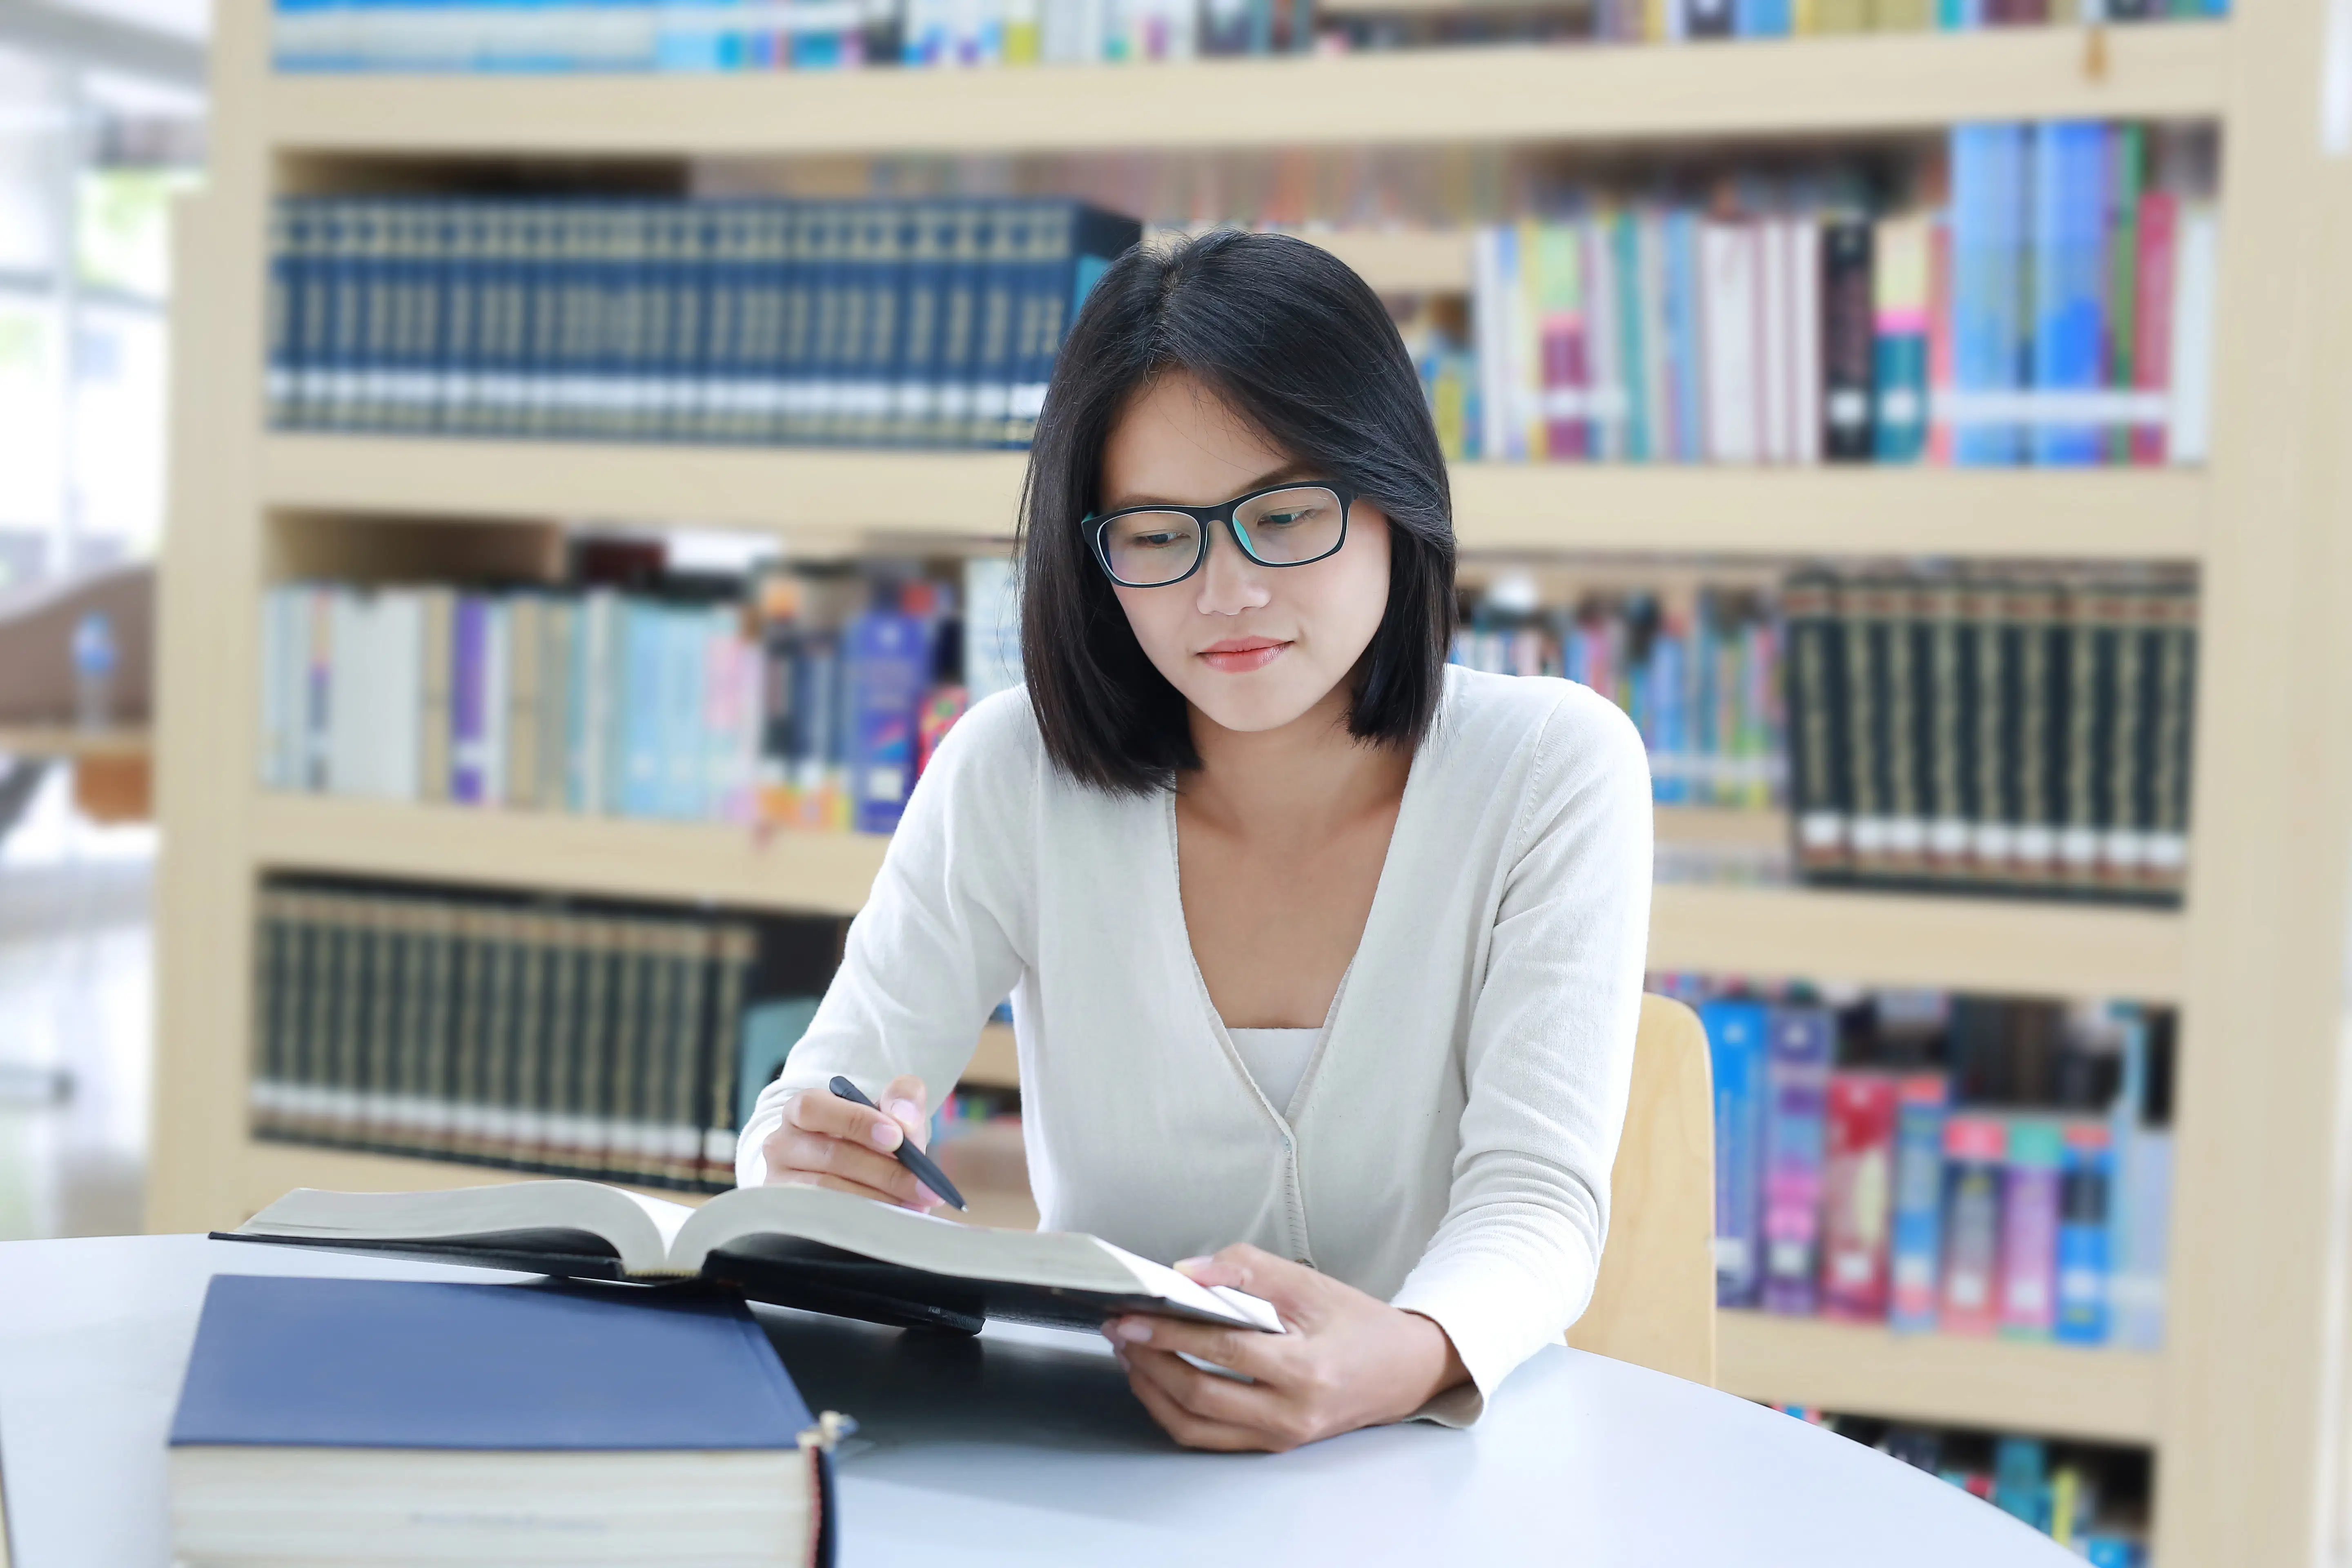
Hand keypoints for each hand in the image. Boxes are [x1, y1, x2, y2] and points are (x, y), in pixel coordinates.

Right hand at [759, 1075, 940, 1210]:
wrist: (856, 1173)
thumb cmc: (872, 1137)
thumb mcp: (890, 1110)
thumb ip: (902, 1098)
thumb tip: (903, 1120)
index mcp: (802, 1110)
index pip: (814, 1108)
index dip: (855, 1122)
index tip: (896, 1138)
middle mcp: (781, 1144)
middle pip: (830, 1156)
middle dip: (884, 1172)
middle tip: (923, 1186)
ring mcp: (779, 1184)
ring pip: (827, 1193)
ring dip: (877, 1200)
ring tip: (914, 1205)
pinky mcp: (787, 1217)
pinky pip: (824, 1220)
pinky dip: (861, 1221)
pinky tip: (889, 1220)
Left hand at [1104, 1243, 1470, 1451]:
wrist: (1403, 1371)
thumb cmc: (1358, 1324)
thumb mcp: (1308, 1283)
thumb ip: (1246, 1270)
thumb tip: (1186, 1272)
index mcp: (1304, 1369)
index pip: (1221, 1351)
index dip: (1169, 1333)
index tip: (1131, 1316)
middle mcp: (1290, 1413)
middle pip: (1199, 1395)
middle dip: (1149, 1361)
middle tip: (1121, 1332)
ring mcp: (1279, 1436)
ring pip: (1195, 1426)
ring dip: (1152, 1390)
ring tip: (1130, 1354)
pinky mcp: (1271, 1445)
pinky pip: (1208, 1437)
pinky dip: (1173, 1410)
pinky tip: (1157, 1380)